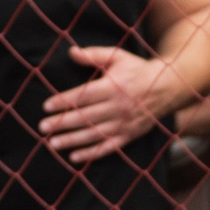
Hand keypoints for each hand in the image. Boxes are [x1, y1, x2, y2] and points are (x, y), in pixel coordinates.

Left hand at [40, 47, 181, 163]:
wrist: (167, 87)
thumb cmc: (137, 70)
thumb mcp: (118, 57)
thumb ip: (94, 55)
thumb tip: (71, 52)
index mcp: (113, 87)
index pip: (83, 96)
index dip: (64, 102)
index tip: (46, 106)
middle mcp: (118, 107)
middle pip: (85, 117)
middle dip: (62, 123)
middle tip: (42, 127)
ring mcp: (123, 124)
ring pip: (93, 134)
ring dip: (71, 140)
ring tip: (52, 143)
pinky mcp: (128, 136)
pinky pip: (107, 147)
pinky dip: (91, 154)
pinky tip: (74, 157)